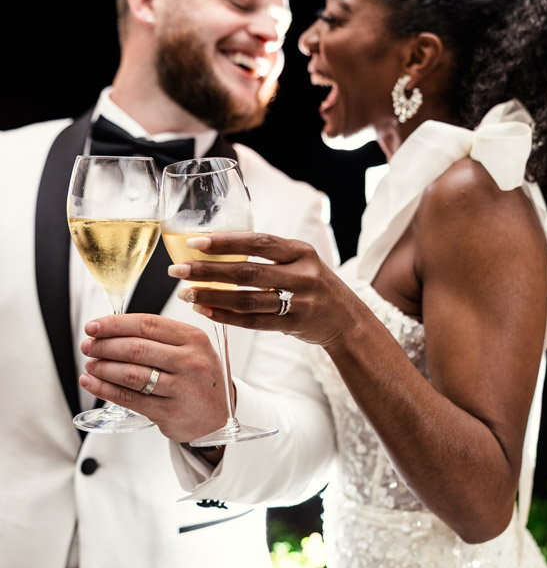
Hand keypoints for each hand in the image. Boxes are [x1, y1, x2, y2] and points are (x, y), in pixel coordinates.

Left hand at [79, 314, 227, 442]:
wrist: (217, 417)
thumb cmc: (198, 379)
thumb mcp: (192, 349)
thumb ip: (160, 338)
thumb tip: (113, 330)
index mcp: (194, 339)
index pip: (147, 324)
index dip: (115, 324)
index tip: (94, 326)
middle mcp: (190, 361)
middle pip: (136, 348)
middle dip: (104, 346)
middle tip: (89, 346)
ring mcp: (181, 388)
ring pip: (131, 374)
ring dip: (103, 368)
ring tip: (90, 365)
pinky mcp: (169, 412)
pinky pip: (130, 398)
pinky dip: (105, 389)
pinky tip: (93, 383)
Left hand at [167, 232, 360, 349]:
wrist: (347, 319)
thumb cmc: (314, 285)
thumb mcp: (301, 261)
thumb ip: (269, 255)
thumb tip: (219, 247)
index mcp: (301, 251)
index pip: (258, 242)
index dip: (225, 242)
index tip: (194, 242)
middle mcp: (303, 274)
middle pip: (248, 272)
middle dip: (208, 271)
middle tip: (178, 270)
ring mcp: (300, 302)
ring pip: (247, 299)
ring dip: (212, 296)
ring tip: (185, 294)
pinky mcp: (295, 325)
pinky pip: (254, 322)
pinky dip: (226, 316)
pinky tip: (204, 310)